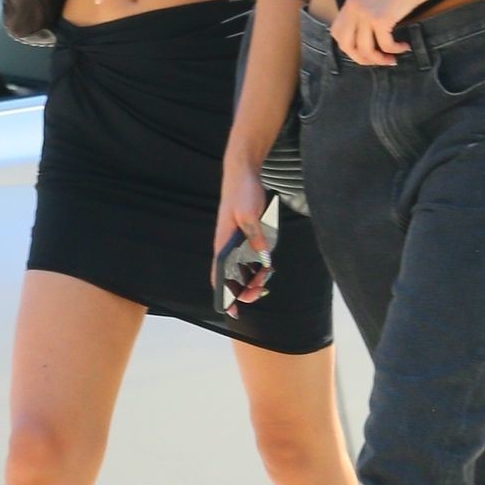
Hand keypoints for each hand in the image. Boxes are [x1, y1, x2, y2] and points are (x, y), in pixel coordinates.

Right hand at [213, 157, 272, 302]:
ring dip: (252, 277)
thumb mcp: (250, 215)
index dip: (224, 294)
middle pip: (231, 276)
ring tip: (264, 281)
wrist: (243, 173)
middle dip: (244, 289)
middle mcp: (226, 244)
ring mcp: (235, 240)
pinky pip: (249, 256)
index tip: (231, 310)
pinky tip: (265, 268)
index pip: (219, 275)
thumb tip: (264, 260)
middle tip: (259, 293)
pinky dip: (256, 265)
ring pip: (242, 267)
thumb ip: (256, 238)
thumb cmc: (243, 193)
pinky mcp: (244, 235)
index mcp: (223, 242)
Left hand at [330, 0, 442, 65]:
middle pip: (346, 45)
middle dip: (361, 59)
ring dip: (379, 59)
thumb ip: (365, 14)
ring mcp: (366, 13)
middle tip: (376, 61)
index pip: (337, 33)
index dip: (349, 48)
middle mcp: (354, 7)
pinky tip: (404, 47)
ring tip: (392, 59)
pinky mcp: (381, 18)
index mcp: (350, 2)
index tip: (364, 52)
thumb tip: (365, 40)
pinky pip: (385, 45)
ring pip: (365, 49)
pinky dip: (395, 50)